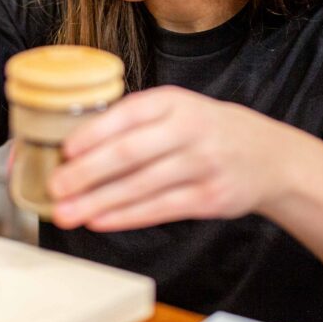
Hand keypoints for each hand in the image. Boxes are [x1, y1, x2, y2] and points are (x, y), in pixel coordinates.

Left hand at [47, 86, 296, 231]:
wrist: (267, 155)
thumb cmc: (204, 130)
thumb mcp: (175, 109)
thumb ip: (133, 121)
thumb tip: (75, 146)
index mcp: (172, 101)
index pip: (127, 115)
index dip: (93, 134)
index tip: (64, 151)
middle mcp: (188, 129)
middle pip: (129, 153)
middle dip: (87, 173)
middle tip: (55, 187)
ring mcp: (201, 165)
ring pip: (141, 186)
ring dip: (98, 202)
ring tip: (67, 212)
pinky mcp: (209, 198)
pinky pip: (160, 209)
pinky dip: (126, 216)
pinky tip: (100, 220)